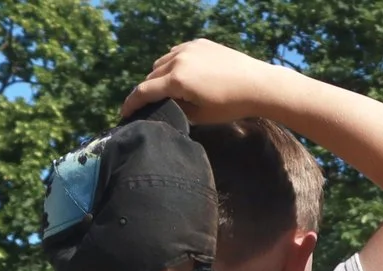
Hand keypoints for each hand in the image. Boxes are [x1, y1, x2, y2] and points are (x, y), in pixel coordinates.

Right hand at [120, 39, 286, 123]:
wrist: (259, 84)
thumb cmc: (232, 106)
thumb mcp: (201, 116)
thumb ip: (178, 110)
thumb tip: (165, 107)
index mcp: (177, 80)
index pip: (145, 91)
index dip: (132, 104)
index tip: (124, 113)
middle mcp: (178, 60)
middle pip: (152, 76)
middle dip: (149, 90)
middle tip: (150, 104)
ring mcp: (189, 48)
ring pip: (163, 62)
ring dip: (161, 76)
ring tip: (169, 90)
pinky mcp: (200, 43)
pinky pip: (177, 53)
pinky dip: (175, 64)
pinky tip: (184, 75)